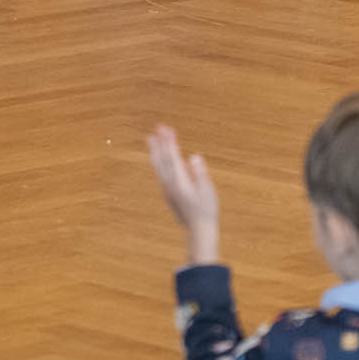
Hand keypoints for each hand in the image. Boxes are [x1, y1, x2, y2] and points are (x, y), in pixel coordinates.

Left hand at [146, 124, 221, 265]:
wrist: (199, 232)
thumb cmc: (206, 211)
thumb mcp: (207, 191)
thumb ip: (200, 173)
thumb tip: (194, 157)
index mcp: (180, 182)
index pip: (172, 157)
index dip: (169, 142)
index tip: (166, 128)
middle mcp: (170, 185)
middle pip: (162, 160)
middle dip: (160, 143)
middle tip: (157, 128)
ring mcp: (168, 190)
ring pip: (159, 167)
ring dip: (155, 151)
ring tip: (151, 139)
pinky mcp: (169, 194)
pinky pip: (161, 174)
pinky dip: (158, 162)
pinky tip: (159, 160)